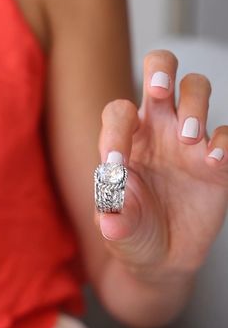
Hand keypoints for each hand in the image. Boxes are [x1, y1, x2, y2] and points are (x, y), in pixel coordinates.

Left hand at [96, 50, 227, 283]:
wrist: (164, 257)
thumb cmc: (135, 234)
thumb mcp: (119, 230)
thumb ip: (114, 219)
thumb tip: (111, 221)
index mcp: (126, 141)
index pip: (118, 112)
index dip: (115, 128)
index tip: (116, 162)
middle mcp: (157, 132)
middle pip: (160, 72)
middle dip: (161, 71)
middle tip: (160, 90)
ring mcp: (188, 142)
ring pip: (196, 89)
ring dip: (195, 103)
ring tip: (189, 138)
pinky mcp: (216, 161)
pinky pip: (227, 134)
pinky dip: (225, 140)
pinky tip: (213, 160)